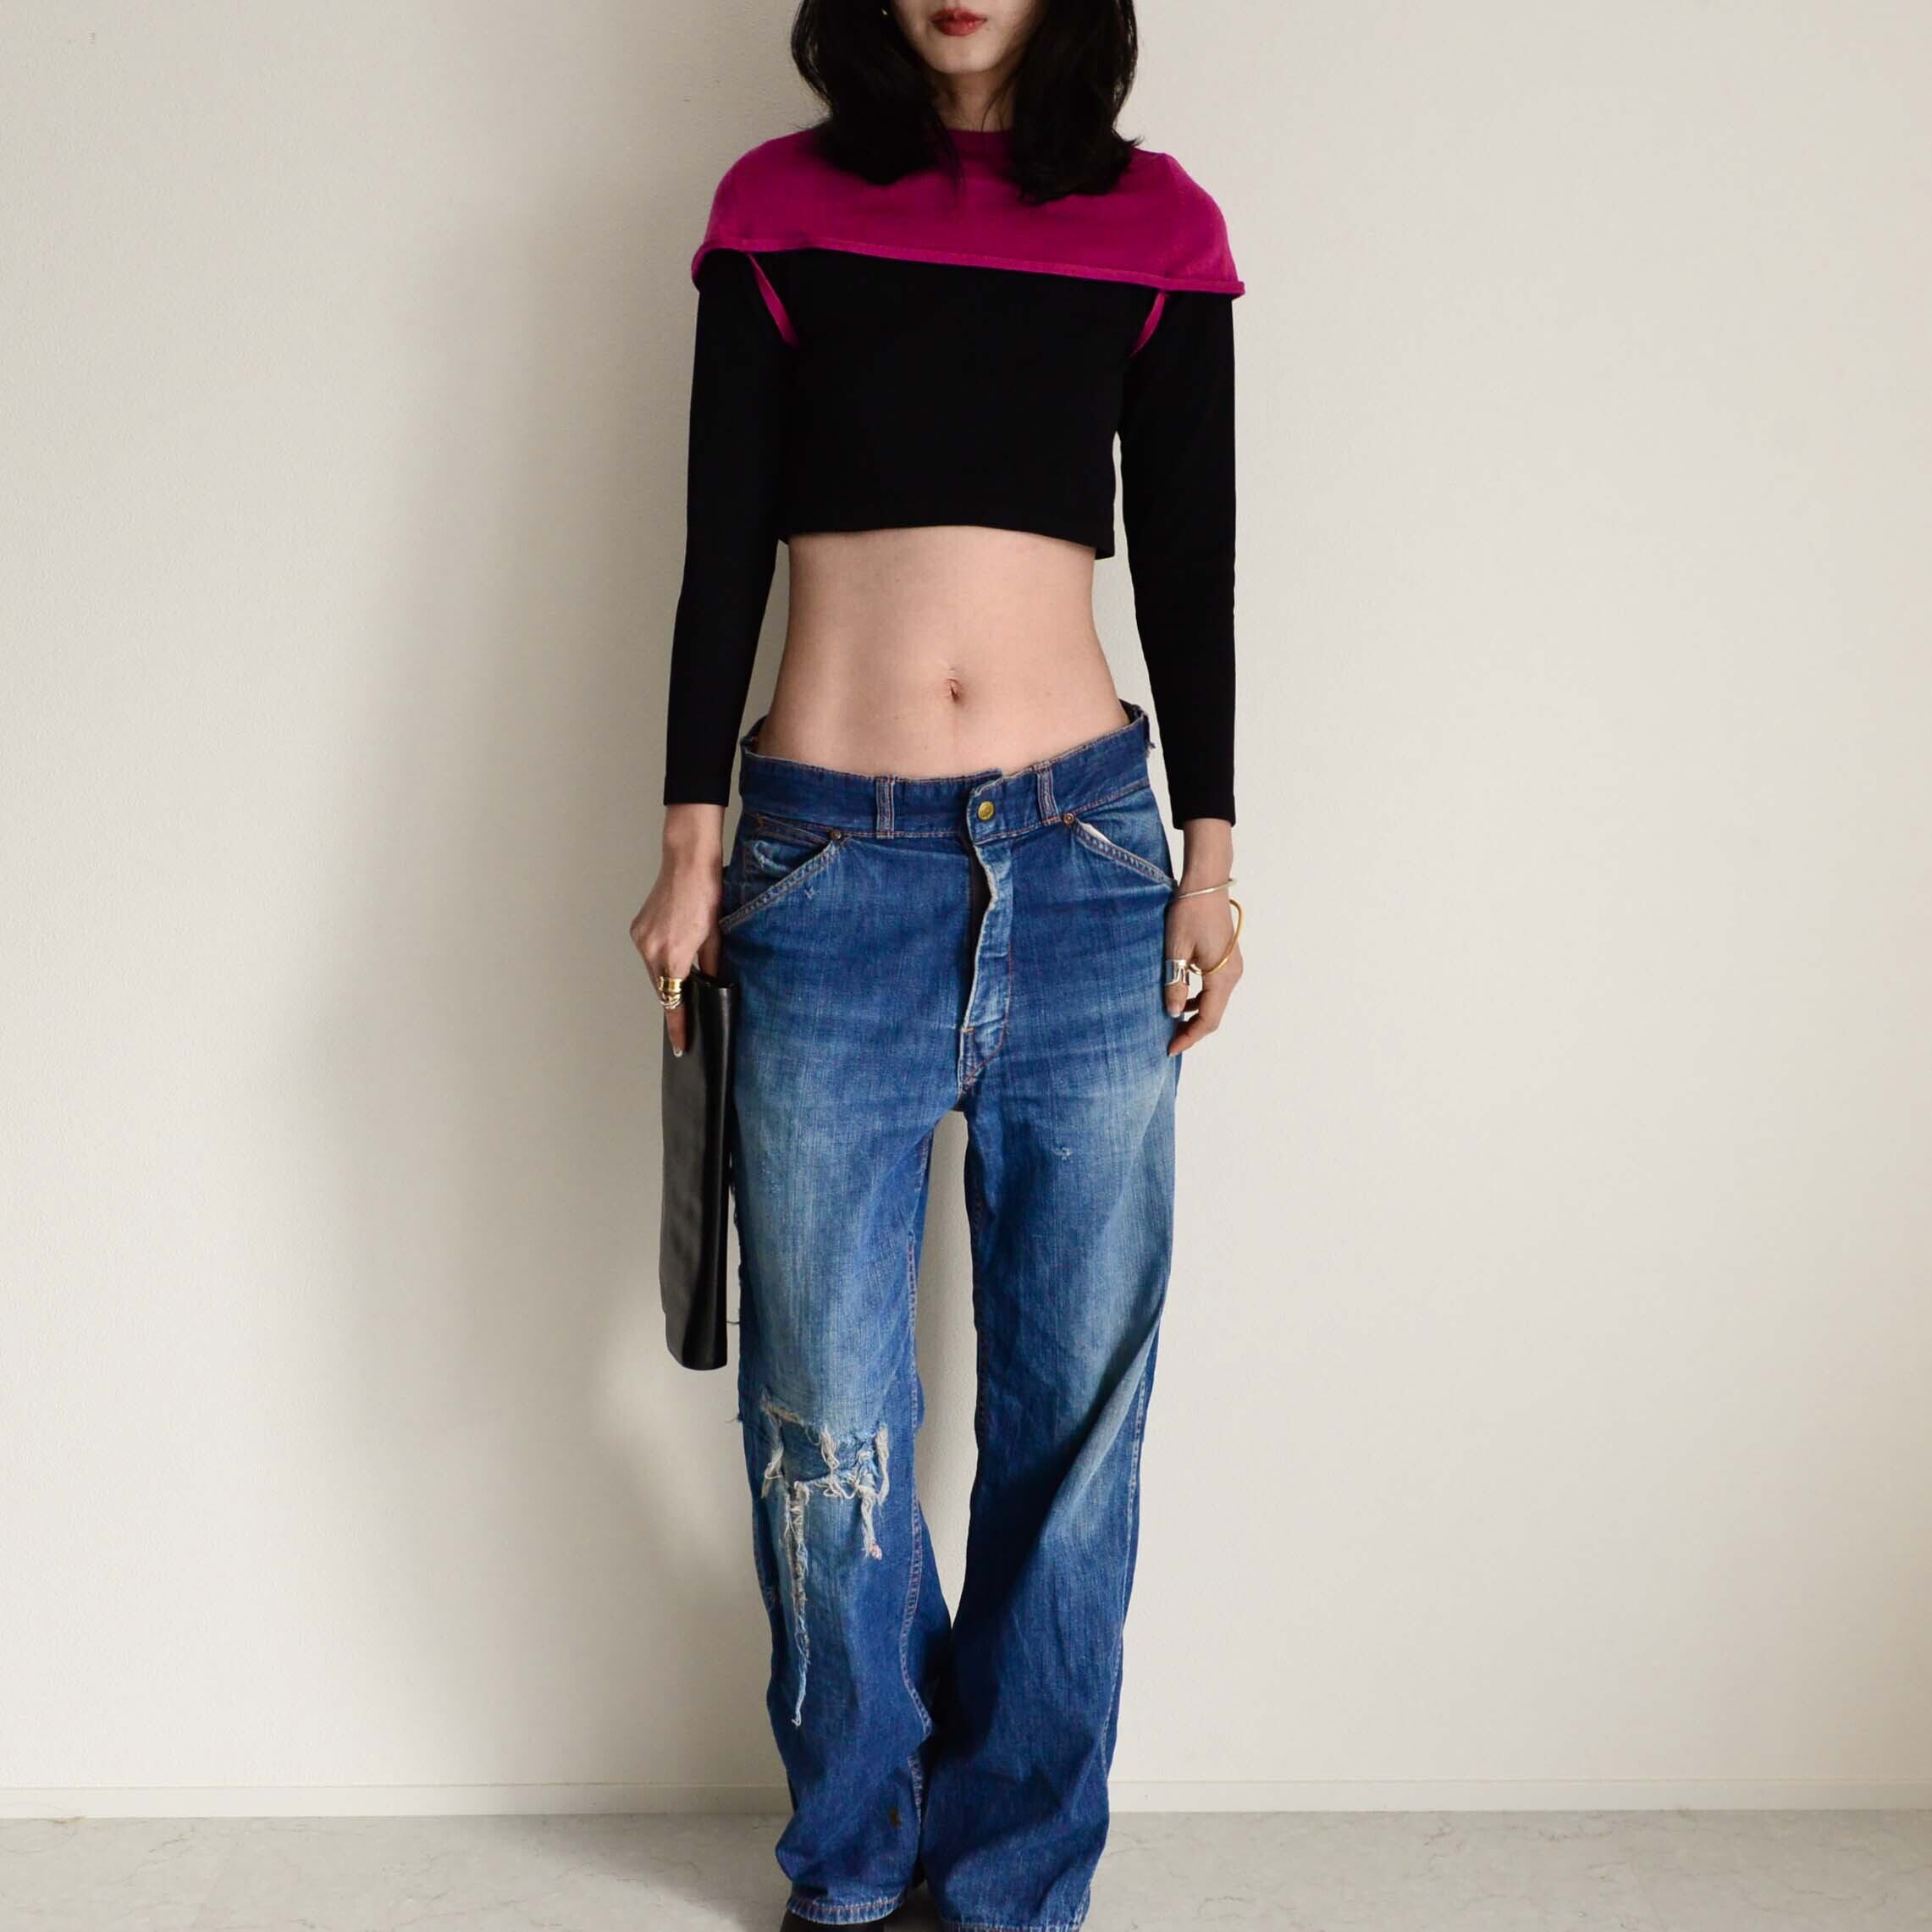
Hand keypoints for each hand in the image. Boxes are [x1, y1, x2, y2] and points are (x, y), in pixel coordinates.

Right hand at [630, 804, 726, 1055]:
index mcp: (673, 956)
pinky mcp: (637, 929)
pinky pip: (648, 955)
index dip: (678, 1026)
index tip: (680, 1046)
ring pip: (654, 972)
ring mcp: (641, 939)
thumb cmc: (707, 896)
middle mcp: (650, 950)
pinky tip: (673, 951)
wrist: (686, 862)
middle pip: (662, 988)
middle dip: (675, 999)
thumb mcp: (715, 937)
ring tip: (684, 972)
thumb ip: (711, 968)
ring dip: (667, 977)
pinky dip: (660, 959)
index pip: (674, 1002)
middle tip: (690, 1011)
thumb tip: (712, 989)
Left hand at [1162, 819, 1240, 1054]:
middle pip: (1214, 1014)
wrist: (1207, 882)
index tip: (1169, 1049)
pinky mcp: (1228, 958)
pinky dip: (1200, 998)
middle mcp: (1233, 975)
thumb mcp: (1175, 950)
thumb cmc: (1189, 912)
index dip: (1189, 1037)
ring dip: (1196, 1014)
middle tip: (1168, 1040)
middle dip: (1192, 1030)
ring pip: (1215, 1001)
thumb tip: (1172, 1013)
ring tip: (1172, 1021)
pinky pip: (1215, 987)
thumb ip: (1175, 983)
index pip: (1208, 1020)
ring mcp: (1233, 966)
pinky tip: (1182, 996)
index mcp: (1222, 976)